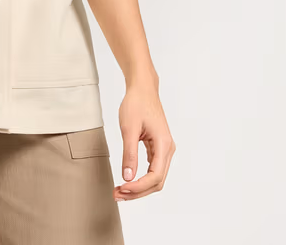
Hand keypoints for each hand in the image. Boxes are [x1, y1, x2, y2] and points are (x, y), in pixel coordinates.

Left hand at [114, 80, 174, 201]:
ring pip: (155, 177)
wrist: (142, 89)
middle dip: (138, 191)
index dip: (139, 186)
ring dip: (139, 187)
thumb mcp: (129, 128)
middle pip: (157, 181)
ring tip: (120, 190)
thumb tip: (127, 177)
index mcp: (164, 144)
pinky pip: (152, 169)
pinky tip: (127, 180)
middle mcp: (168, 149)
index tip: (122, 188)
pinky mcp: (158, 147)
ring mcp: (164, 149)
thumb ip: (129, 153)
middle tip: (117, 195)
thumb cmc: (136, 104)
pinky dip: (141, 177)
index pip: (155, 176)